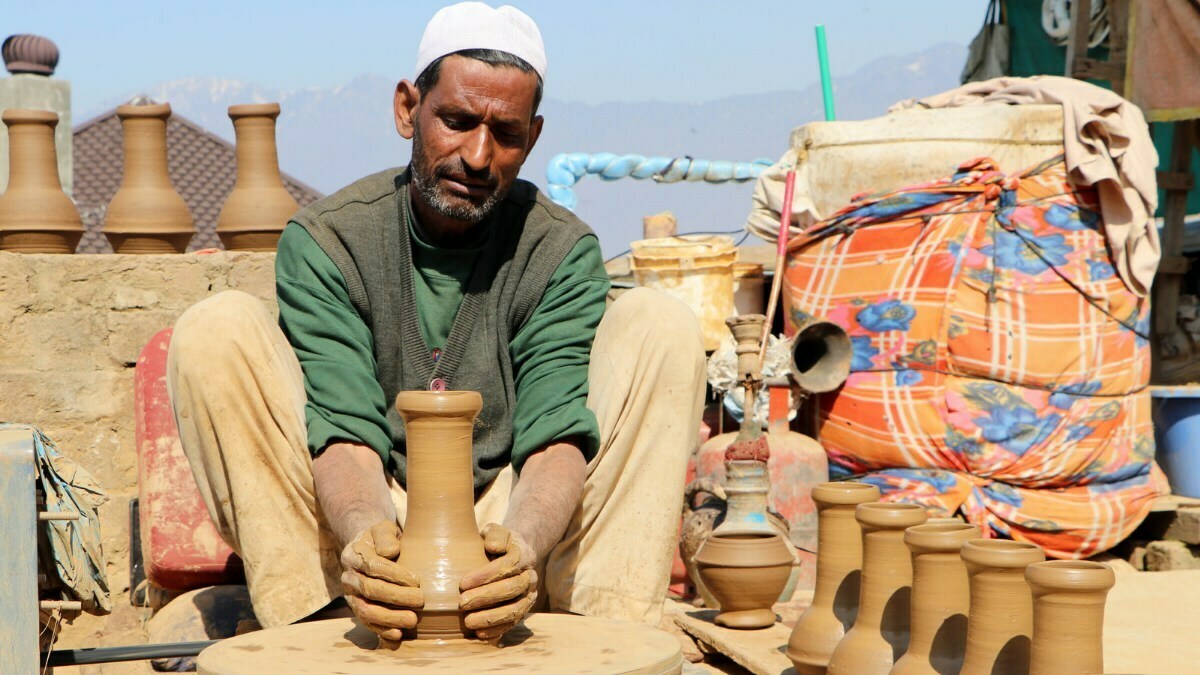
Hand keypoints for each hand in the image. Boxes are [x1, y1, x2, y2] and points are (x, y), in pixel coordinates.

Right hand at [340, 521, 422, 642]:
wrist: (368, 549)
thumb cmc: (382, 539)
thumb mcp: (383, 528)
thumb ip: (386, 536)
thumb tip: (391, 551)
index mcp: (352, 554)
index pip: (372, 566)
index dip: (394, 575)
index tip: (416, 580)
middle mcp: (348, 577)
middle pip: (370, 590)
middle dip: (396, 597)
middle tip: (420, 600)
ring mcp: (351, 596)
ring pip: (366, 611)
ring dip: (390, 618)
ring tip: (412, 620)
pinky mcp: (357, 610)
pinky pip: (367, 624)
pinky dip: (382, 631)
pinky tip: (398, 635)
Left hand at [459, 523, 537, 640]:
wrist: (517, 554)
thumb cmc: (499, 542)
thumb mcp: (496, 531)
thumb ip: (495, 534)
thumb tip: (492, 546)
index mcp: (524, 555)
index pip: (507, 566)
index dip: (485, 576)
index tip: (462, 583)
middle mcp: (531, 577)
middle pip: (512, 589)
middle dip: (485, 597)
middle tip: (462, 603)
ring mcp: (530, 595)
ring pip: (515, 610)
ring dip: (491, 618)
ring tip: (468, 622)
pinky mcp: (525, 610)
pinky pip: (513, 623)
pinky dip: (497, 630)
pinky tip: (479, 634)